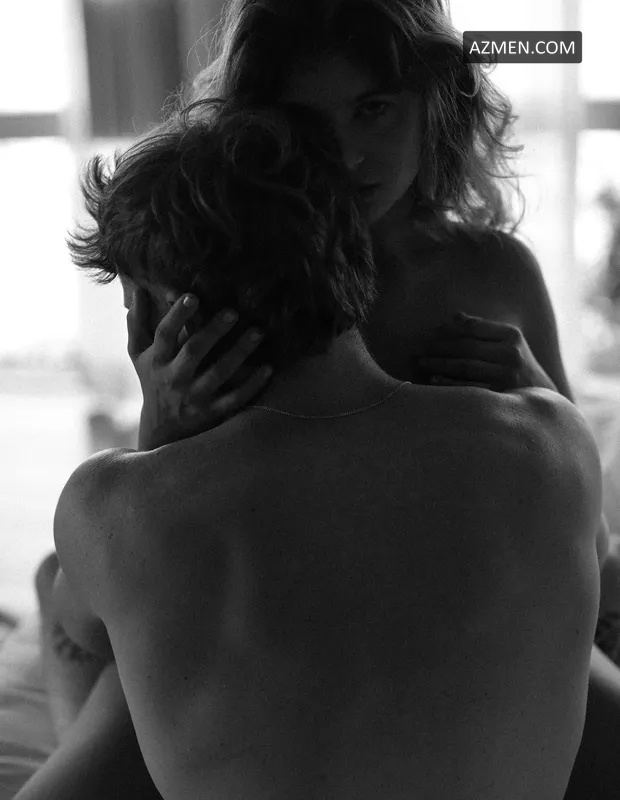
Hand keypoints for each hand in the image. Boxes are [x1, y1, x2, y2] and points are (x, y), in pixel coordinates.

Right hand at [127, 289, 272, 448]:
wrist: (162, 430)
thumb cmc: (153, 381)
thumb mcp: (139, 355)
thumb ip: (137, 323)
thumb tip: (138, 290)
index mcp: (157, 359)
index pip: (165, 334)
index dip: (177, 315)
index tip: (192, 295)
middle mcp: (174, 378)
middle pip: (193, 351)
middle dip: (212, 331)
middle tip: (233, 311)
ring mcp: (194, 396)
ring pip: (218, 373)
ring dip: (239, 352)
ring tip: (258, 332)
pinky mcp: (212, 412)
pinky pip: (234, 398)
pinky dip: (252, 384)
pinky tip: (268, 368)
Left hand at [416, 311, 557, 391]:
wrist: (543, 397)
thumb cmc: (517, 366)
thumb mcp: (507, 342)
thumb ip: (482, 329)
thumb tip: (454, 316)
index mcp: (511, 335)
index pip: (472, 327)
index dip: (448, 329)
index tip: (430, 333)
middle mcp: (511, 354)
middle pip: (465, 346)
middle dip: (437, 347)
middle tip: (417, 350)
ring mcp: (506, 376)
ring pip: (464, 366)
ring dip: (438, 363)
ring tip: (420, 362)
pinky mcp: (500, 396)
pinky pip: (467, 387)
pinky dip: (448, 382)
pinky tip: (433, 379)